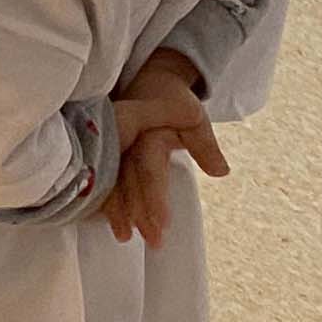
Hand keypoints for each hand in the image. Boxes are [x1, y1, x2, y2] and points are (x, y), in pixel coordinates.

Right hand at [101, 105, 230, 249]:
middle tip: (152, 240)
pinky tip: (105, 220)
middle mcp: (125, 140)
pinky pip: (101, 178)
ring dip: (118, 211)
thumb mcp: (194, 118)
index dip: (154, 197)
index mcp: (145, 132)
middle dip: (138, 212)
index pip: (149, 169)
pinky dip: (104, 199)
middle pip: (128, 181)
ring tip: (125, 237)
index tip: (163, 224)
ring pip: (111, 182)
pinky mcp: (107, 151)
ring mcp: (113, 145)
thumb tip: (221, 172)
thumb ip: (205, 145)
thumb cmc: (173, 100)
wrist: (149, 81)